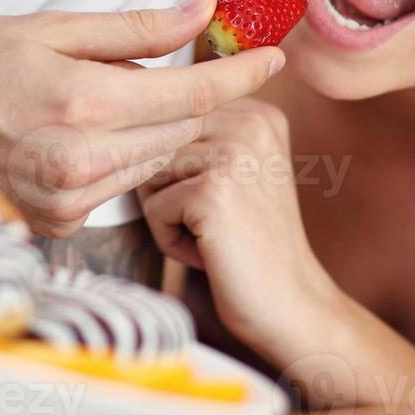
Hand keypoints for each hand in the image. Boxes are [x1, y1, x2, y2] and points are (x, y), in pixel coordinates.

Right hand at [0, 0, 285, 238]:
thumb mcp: (49, 28)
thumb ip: (135, 29)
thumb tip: (204, 11)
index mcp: (85, 106)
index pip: (194, 94)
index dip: (242, 73)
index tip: (275, 55)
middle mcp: (84, 164)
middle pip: (182, 129)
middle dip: (193, 95)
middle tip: (183, 60)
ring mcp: (71, 201)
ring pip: (154, 158)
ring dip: (154, 125)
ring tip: (106, 93)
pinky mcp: (59, 222)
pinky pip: (118, 183)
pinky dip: (120, 153)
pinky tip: (82, 129)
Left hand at [137, 97, 338, 359]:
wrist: (291, 303)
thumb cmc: (249, 244)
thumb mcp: (233, 172)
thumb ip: (195, 138)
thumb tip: (123, 119)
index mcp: (255, 111)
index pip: (170, 120)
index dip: (177, 171)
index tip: (221, 200)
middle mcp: (249, 121)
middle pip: (156, 143)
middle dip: (167, 190)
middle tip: (216, 221)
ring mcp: (232, 154)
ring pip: (149, 174)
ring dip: (167, 214)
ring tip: (214, 234)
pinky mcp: (212, 192)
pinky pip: (153, 210)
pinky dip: (170, 240)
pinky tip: (211, 252)